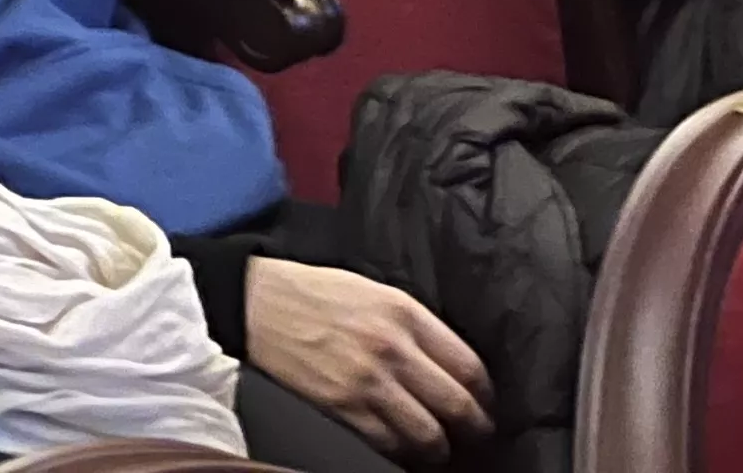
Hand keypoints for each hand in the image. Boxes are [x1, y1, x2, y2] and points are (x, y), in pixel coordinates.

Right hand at [242, 259, 491, 464]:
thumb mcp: (374, 290)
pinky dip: (403, 453)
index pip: (469, 367)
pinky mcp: (342, 407)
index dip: (485, 395)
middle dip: (475, 427)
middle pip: (458, 406)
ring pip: (428, 434)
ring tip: (440, 447)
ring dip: (440, 447)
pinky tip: (404, 448)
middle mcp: (393, 348)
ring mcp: (367, 381)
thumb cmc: (315, 292)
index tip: (485, 403)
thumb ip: (415, 323)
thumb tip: (450, 362)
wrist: (257, 302)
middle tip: (476, 434)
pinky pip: (389, 444)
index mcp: (405, 313)